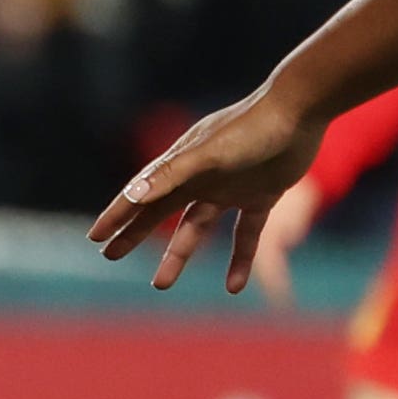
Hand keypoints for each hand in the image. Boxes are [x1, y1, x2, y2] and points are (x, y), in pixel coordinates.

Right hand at [90, 84, 326, 292]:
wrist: (301, 111)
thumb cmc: (252, 128)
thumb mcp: (209, 153)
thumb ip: (173, 173)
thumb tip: (133, 194)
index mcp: (183, 163)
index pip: (142, 193)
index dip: (118, 214)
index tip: (96, 237)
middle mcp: (202, 175)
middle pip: (161, 211)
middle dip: (135, 233)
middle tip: (110, 256)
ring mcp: (230, 186)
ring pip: (197, 227)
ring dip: (179, 254)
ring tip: (160, 284)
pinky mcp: (261, 195)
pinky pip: (246, 235)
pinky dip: (240, 260)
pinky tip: (233, 287)